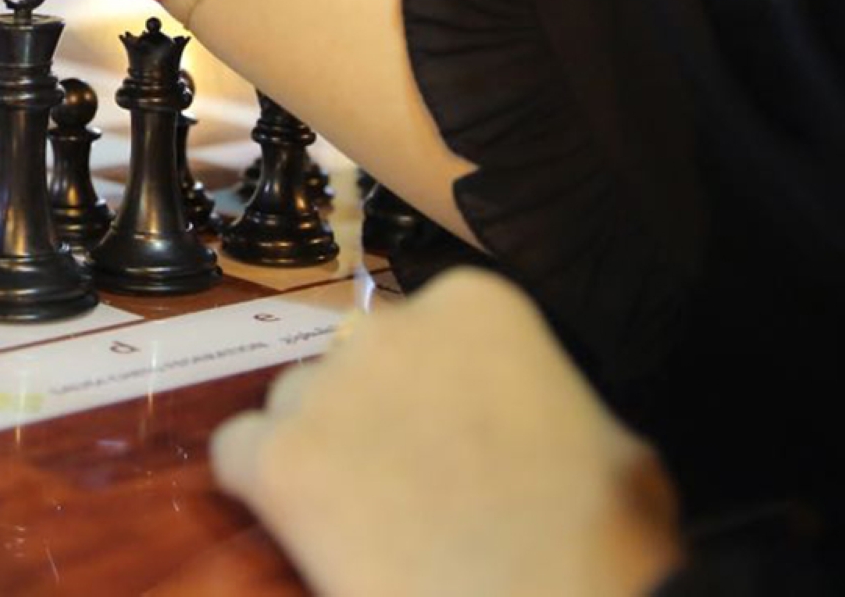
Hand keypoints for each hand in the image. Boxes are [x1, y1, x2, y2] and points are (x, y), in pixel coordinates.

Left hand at [211, 269, 682, 596]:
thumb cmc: (605, 541)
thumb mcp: (606, 439)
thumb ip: (538, 398)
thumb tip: (524, 413)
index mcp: (476, 303)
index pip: (423, 327)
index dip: (432, 391)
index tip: (452, 437)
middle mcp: (388, 327)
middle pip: (353, 362)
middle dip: (371, 414)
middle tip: (407, 485)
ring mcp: (325, 388)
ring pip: (295, 403)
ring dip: (321, 448)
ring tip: (365, 518)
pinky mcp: (278, 455)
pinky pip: (238, 453)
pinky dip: (263, 487)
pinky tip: (308, 529)